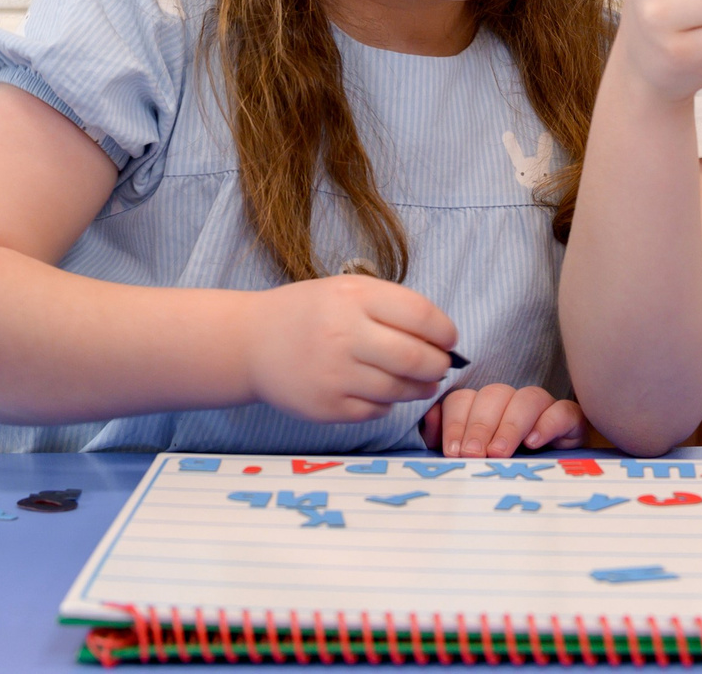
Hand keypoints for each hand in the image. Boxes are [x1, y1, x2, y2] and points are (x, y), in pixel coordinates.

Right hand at [243, 275, 454, 423]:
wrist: (251, 343)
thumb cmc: (308, 313)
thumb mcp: (346, 290)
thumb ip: (392, 308)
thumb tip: (443, 338)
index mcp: (353, 297)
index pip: (421, 315)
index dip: (445, 331)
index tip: (449, 339)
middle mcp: (344, 334)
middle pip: (416, 358)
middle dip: (438, 364)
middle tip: (441, 364)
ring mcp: (335, 374)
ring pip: (400, 389)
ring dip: (420, 387)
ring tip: (421, 381)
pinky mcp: (328, 407)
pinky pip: (378, 410)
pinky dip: (388, 402)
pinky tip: (382, 390)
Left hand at [421, 385, 585, 456]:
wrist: (551, 487)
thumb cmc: (505, 472)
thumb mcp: (472, 461)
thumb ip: (446, 442)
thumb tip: (429, 423)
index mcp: (483, 409)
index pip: (464, 398)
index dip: (456, 422)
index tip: (452, 451)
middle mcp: (512, 402)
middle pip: (494, 395)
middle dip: (479, 425)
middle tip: (473, 454)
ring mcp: (544, 408)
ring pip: (527, 398)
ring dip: (509, 425)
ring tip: (499, 453)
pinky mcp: (571, 420)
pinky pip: (562, 411)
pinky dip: (546, 424)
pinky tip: (533, 443)